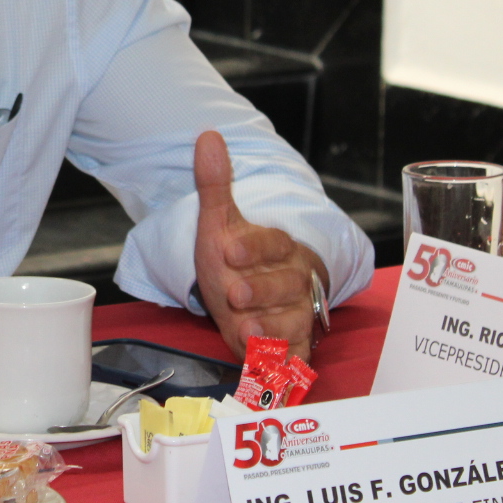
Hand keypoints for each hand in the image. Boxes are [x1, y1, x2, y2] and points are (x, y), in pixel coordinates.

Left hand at [191, 130, 328, 362]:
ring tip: (247, 329)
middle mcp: (294, 280)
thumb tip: (206, 136)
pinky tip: (268, 366)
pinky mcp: (295, 344)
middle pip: (286, 283)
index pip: (272, 243)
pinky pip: (296, 356)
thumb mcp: (219, 223)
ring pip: (293, 320)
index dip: (253, 247)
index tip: (226, 248)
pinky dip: (284, 363)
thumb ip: (215, 184)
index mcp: (279, 247)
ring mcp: (296, 313)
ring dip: (271, 327)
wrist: (253, 295)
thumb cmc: (237, 259)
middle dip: (262, 289)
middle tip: (233, 292)